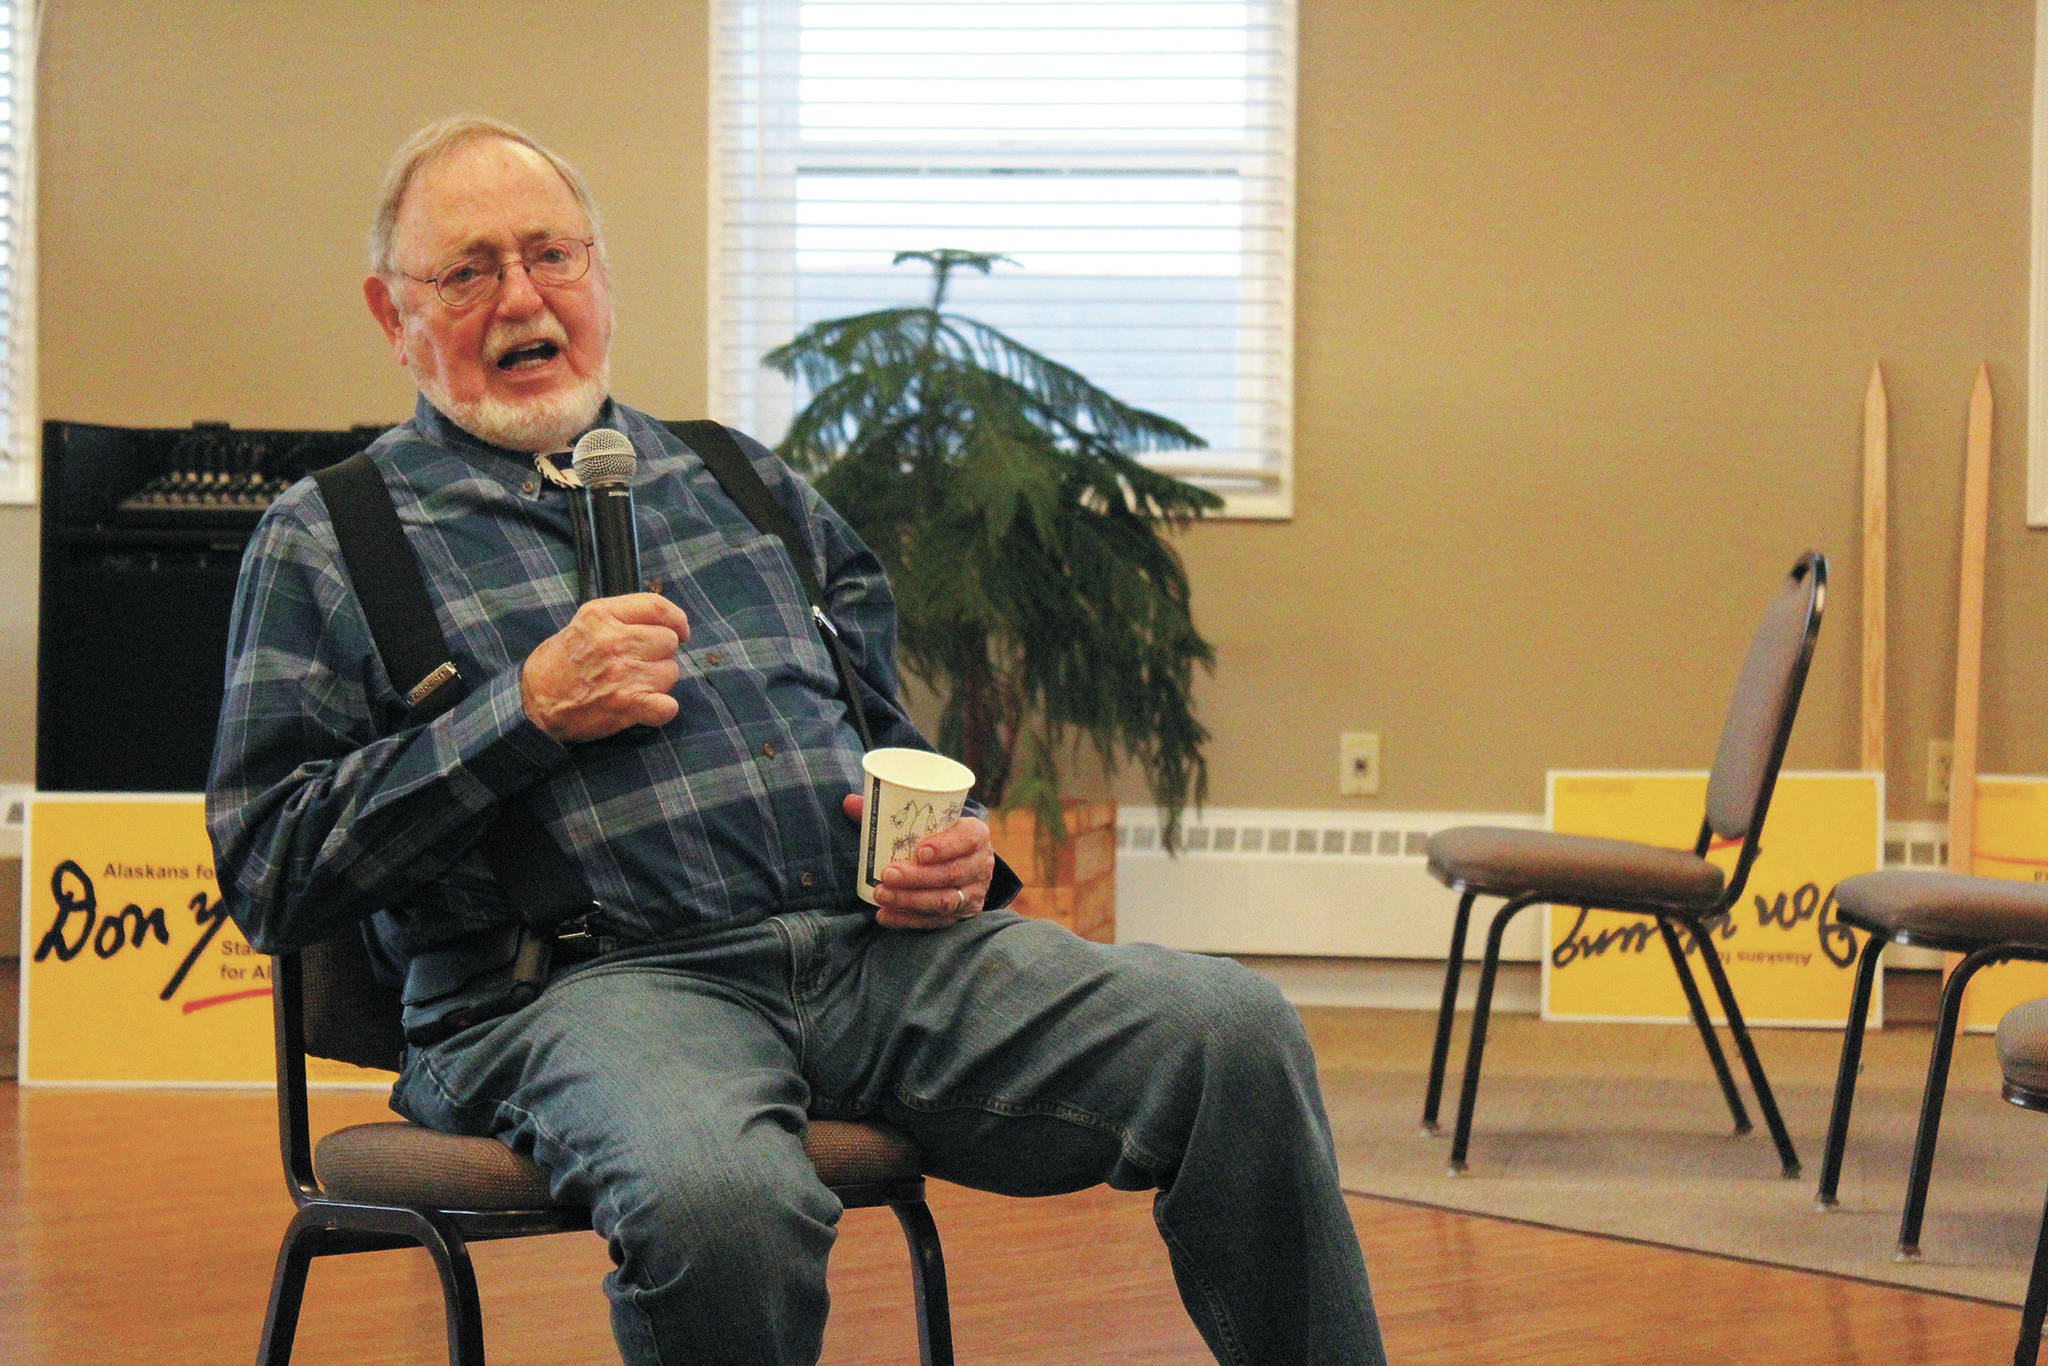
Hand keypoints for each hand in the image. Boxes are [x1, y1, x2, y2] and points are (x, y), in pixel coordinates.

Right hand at [521, 593, 689, 741]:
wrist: (534, 703)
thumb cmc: (559, 663)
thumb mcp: (584, 623)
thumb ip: (620, 616)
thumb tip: (662, 619)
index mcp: (603, 616)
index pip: (658, 606)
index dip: (677, 619)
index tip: (681, 630)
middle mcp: (616, 641)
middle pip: (669, 641)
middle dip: (660, 654)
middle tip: (639, 665)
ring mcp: (624, 673)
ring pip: (671, 673)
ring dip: (658, 681)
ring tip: (632, 685)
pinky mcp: (628, 704)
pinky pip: (668, 706)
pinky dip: (662, 709)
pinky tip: (647, 707)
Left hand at [842, 793, 994, 929]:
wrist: (962, 861)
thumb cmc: (937, 835)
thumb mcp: (923, 820)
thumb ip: (887, 811)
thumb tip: (848, 802)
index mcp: (975, 834)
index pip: (967, 838)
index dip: (946, 846)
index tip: (919, 850)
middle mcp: (981, 864)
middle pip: (952, 873)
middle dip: (917, 877)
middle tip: (888, 874)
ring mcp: (975, 892)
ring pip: (945, 901)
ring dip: (910, 900)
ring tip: (881, 894)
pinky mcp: (964, 914)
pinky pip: (937, 922)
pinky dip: (909, 920)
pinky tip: (885, 915)